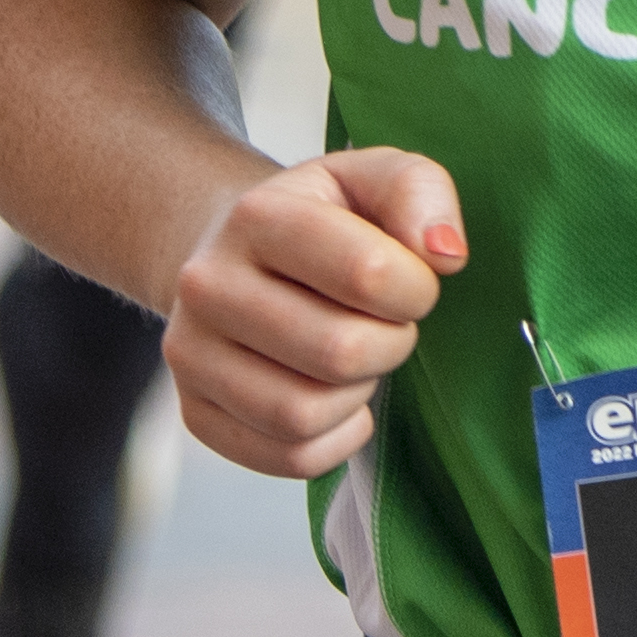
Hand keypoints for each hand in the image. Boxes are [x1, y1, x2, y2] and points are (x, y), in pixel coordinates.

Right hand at [165, 146, 471, 476]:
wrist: (233, 255)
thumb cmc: (321, 221)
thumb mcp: (371, 179)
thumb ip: (418, 191)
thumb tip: (445, 254)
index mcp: (256, 215)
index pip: (368, 273)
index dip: (416, 290)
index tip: (411, 283)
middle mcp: (207, 284)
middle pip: (339, 353)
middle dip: (390, 345)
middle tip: (387, 326)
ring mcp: (191, 354)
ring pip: (303, 414)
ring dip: (358, 395)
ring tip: (357, 362)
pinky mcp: (196, 412)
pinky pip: (288, 457)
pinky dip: (335, 441)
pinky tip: (338, 402)